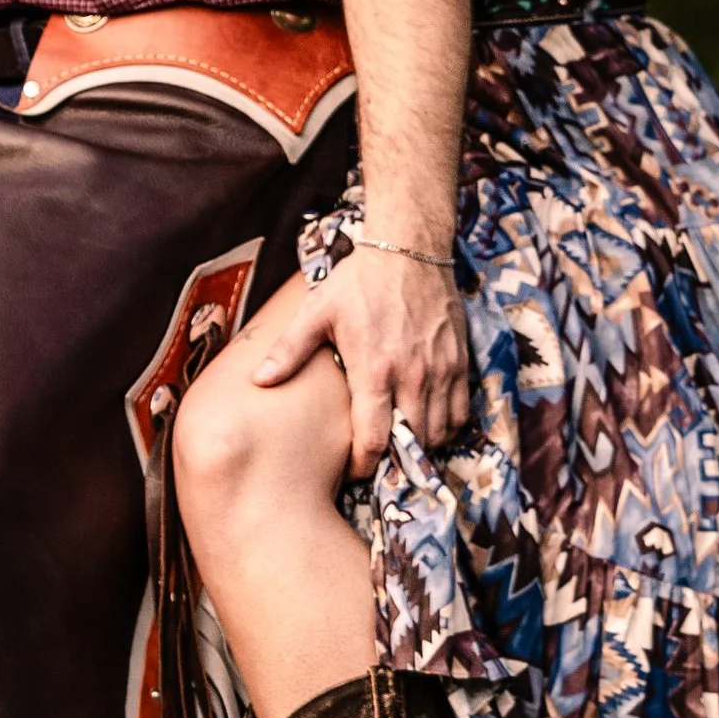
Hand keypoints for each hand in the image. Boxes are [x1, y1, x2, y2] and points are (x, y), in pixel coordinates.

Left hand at [255, 241, 470, 478]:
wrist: (409, 248)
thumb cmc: (359, 282)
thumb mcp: (316, 312)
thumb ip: (289, 351)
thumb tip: (259, 382)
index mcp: (374, 370)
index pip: (374, 439)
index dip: (363, 465)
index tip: (353, 469)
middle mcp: (412, 376)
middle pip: (411, 443)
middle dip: (394, 459)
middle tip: (377, 459)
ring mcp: (440, 371)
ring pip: (439, 432)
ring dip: (420, 444)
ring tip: (400, 442)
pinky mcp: (460, 362)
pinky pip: (459, 411)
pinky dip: (445, 425)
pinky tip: (426, 421)